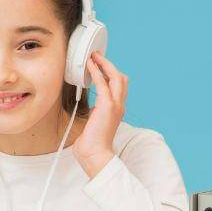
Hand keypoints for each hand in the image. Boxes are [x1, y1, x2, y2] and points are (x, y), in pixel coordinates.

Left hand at [73, 51, 128, 178]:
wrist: (95, 154)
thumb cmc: (92, 143)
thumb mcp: (95, 124)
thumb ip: (96, 113)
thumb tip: (91, 108)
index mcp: (117, 110)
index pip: (119, 86)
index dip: (110, 74)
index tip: (100, 65)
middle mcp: (119, 105)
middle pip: (121, 78)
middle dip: (110, 65)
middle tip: (97, 56)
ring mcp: (115, 105)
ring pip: (116, 77)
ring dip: (104, 64)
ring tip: (94, 56)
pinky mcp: (107, 106)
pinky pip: (103, 83)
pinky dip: (97, 72)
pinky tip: (90, 65)